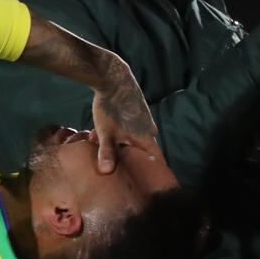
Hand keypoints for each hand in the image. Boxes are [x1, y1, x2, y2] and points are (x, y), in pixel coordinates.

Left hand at [90, 55, 160, 174]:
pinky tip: (105, 132)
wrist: (113, 79)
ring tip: (106, 146)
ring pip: (134, 137)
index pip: (155, 158)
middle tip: (119, 165)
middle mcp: (150, 129)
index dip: (151, 169)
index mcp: (146, 138)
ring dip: (122, 143)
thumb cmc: (111, 108)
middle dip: (130, 157)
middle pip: (143, 149)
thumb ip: (107, 153)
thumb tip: (106, 172)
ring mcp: (144, 119)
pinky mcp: (137, 110)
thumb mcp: (106, 133)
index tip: (146, 179)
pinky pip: (130, 127)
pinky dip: (121, 132)